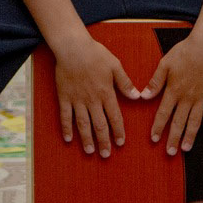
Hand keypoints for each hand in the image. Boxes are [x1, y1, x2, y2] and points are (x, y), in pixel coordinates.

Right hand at [52, 34, 139, 156]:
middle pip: (99, 125)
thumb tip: (138, 96)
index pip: (114, 117)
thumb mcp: (115, 65)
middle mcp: (92, 100)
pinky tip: (68, 139)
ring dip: (87, 139)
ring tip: (90, 151)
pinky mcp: (64, 97)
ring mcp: (77, 100)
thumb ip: (125, 83)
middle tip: (106, 155)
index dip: (118, 131)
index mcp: (106, 93)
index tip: (120, 143)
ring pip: (83, 124)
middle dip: (104, 141)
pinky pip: (65, 116)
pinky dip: (66, 128)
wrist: (72, 47)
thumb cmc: (95, 54)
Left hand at [142, 33, 202, 154]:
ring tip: (185, 149)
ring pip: (195, 121)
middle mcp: (188, 97)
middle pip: (179, 122)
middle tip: (169, 153)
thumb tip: (143, 96)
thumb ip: (155, 82)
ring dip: (190, 136)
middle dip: (173, 138)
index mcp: (174, 90)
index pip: (164, 113)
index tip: (154, 139)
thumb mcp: (165, 64)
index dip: (158, 127)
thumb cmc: (184, 52)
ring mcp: (202, 98)